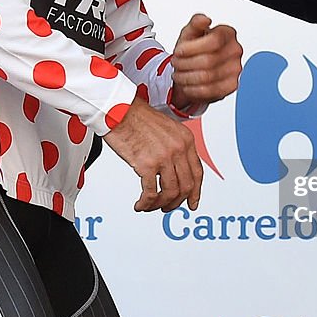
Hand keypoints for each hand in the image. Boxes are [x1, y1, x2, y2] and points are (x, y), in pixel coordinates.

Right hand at [104, 96, 202, 211]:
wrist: (119, 110)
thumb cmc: (136, 116)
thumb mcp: (166, 128)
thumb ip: (174, 147)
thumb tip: (175, 170)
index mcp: (185, 139)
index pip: (197, 172)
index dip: (195, 192)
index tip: (192, 202)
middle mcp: (178, 148)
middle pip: (186, 186)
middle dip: (177, 202)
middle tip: (167, 207)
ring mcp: (164, 157)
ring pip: (171, 192)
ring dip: (161, 204)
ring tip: (151, 206)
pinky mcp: (147, 164)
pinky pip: (151, 193)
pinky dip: (146, 204)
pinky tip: (140, 204)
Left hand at [171, 13, 242, 106]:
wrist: (197, 66)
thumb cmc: (194, 48)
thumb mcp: (190, 32)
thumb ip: (195, 23)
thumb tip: (204, 20)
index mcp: (227, 33)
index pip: (214, 41)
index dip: (191, 48)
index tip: (179, 51)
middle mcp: (235, 50)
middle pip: (208, 61)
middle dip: (185, 64)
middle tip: (176, 64)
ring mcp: (236, 69)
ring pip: (207, 77)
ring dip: (186, 77)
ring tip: (179, 74)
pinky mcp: (232, 85)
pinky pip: (211, 91)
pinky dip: (194, 90)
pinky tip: (187, 85)